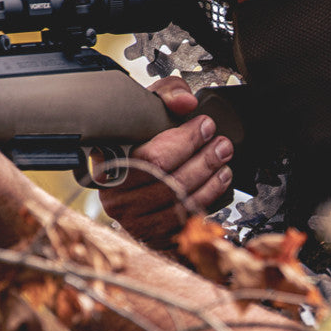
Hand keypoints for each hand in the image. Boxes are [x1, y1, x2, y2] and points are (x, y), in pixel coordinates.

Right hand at [97, 76, 233, 247]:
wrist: (129, 179)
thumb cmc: (137, 142)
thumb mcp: (144, 111)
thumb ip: (164, 95)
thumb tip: (185, 102)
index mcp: (108, 166)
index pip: (149, 157)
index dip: (183, 141)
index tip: (204, 124)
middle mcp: (118, 198)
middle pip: (168, 181)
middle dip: (203, 158)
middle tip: (220, 143)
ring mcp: (135, 221)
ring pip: (179, 201)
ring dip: (209, 178)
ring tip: (223, 158)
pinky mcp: (153, 235)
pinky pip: (185, 219)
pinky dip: (208, 197)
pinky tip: (219, 180)